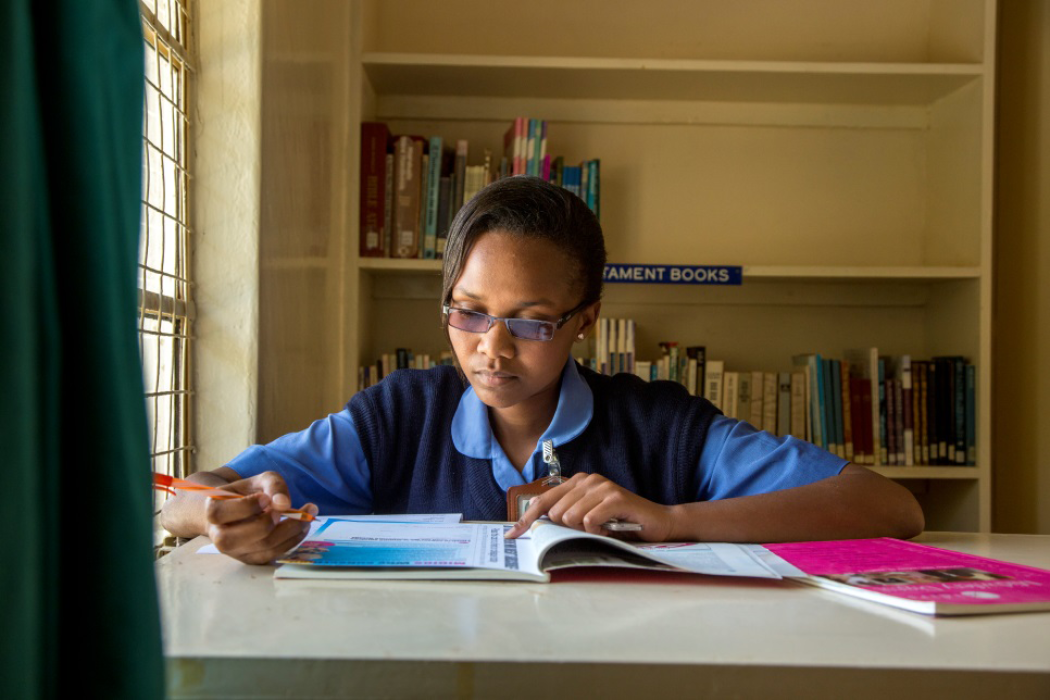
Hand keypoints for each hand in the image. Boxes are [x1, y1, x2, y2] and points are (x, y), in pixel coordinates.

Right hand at [204, 471, 318, 564]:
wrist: (240, 511)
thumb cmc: (247, 493)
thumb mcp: (259, 480)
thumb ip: (272, 485)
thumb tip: (284, 503)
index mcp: (213, 510)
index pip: (221, 513)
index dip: (247, 506)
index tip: (266, 498)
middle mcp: (218, 535)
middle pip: (241, 537)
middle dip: (269, 523)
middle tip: (287, 509)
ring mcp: (234, 551)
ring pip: (262, 547)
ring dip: (290, 531)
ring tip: (306, 515)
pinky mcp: (251, 559)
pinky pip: (273, 554)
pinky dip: (292, 540)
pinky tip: (302, 526)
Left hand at [504, 473, 676, 541]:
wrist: (657, 522)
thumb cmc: (620, 522)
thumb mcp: (588, 518)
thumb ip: (566, 517)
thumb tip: (536, 528)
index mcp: (577, 482)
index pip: (542, 500)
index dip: (525, 519)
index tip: (512, 535)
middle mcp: (588, 480)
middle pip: (555, 512)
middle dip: (567, 528)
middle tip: (589, 529)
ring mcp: (602, 487)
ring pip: (571, 517)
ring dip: (585, 530)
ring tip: (603, 527)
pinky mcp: (615, 498)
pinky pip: (589, 521)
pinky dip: (598, 531)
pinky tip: (611, 528)